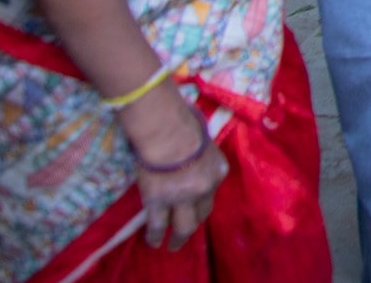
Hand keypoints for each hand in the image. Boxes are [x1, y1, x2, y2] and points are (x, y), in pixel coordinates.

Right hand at [122, 89, 227, 250]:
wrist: (166, 129)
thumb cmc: (184, 125)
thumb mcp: (204, 140)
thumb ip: (201, 155)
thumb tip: (192, 156)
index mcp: (218, 170)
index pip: (211, 191)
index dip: (202, 199)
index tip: (196, 205)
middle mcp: (204, 188)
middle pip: (202, 212)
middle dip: (195, 222)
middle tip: (187, 231)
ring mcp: (182, 198)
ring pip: (184, 227)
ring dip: (179, 239)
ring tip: (173, 246)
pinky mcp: (159, 202)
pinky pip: (158, 225)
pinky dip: (155, 235)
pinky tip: (152, 240)